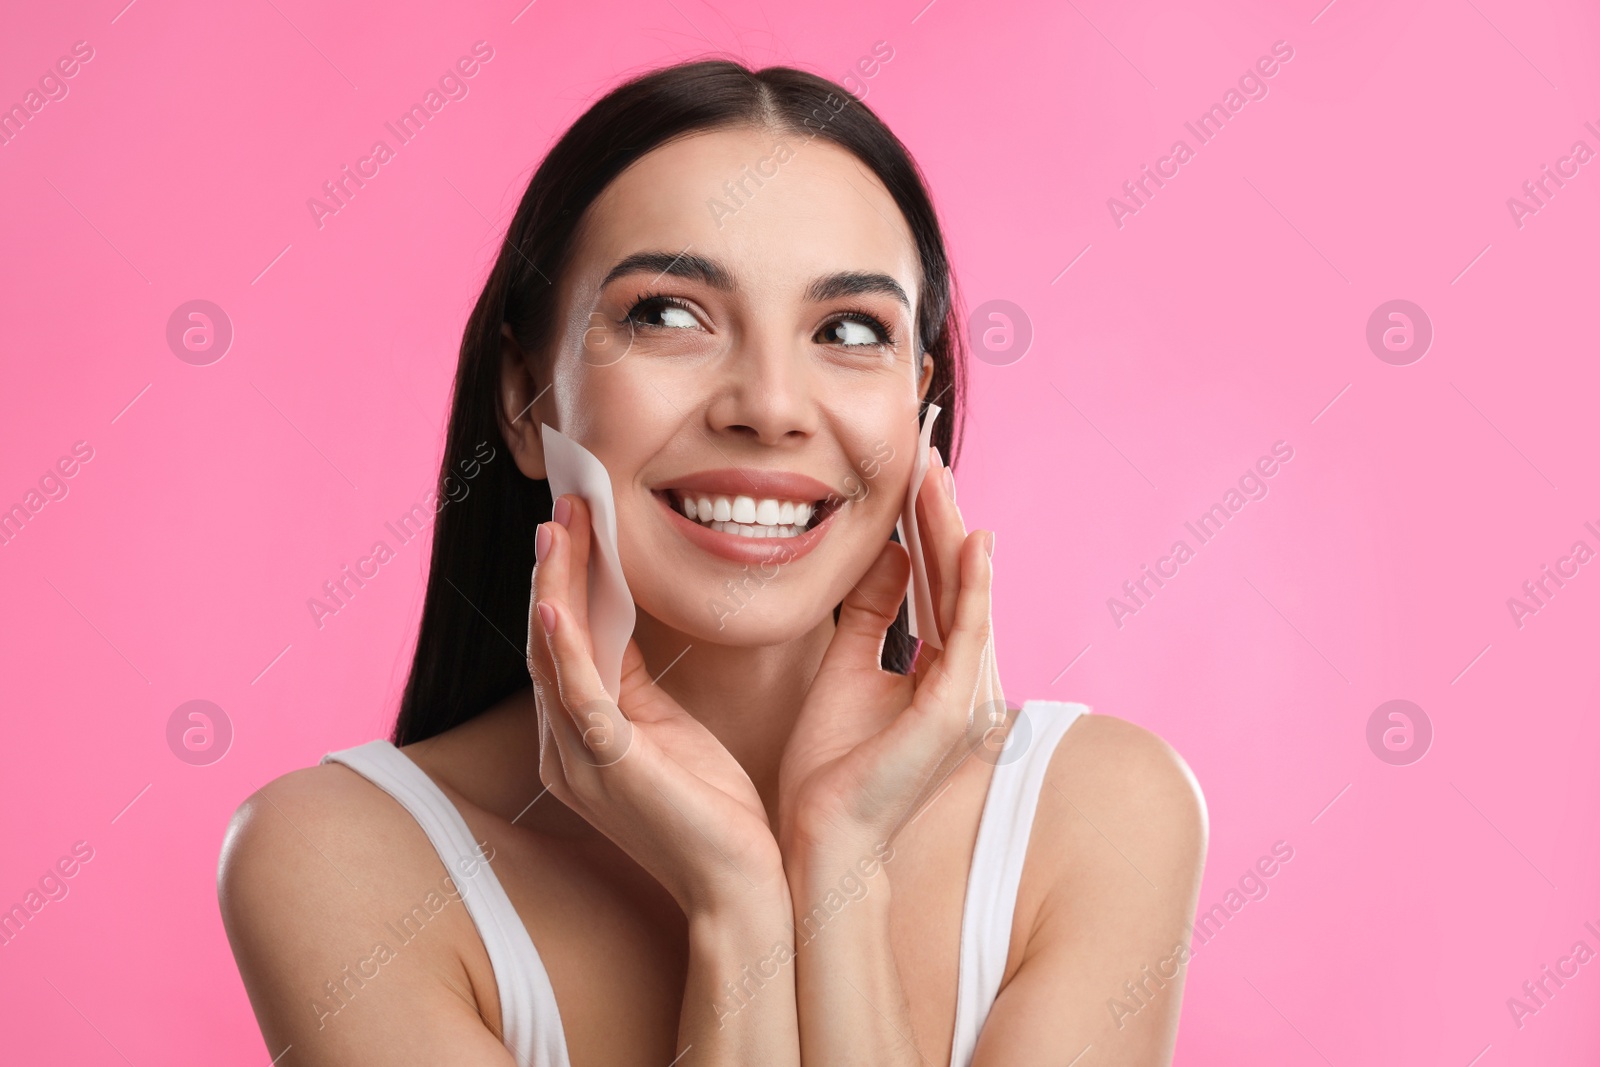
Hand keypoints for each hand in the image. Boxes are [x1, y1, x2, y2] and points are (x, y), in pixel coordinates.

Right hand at [528, 494, 787, 914]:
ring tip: (558, 528)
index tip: (578, 524)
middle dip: (556, 570)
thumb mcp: (668, 732)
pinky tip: (554, 602)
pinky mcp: (609, 766)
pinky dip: (563, 645)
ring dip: (555, 587)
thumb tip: (627, 626)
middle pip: (549, 640)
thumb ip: (637, 683)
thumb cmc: (713, 814)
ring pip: (555, 655)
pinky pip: (577, 695)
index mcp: (581, 738)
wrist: (740, 888)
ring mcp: (580, 758)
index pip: (565, 643)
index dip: (568, 581)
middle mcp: (565, 746)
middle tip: (565, 506)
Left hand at [776, 447, 1004, 870]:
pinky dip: (973, 587)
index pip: (934, 585)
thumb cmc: (830, 765)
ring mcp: (964, 695)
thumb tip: (887, 553)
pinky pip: (968, 635)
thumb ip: (871, 613)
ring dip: (954, 534)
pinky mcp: (954, 711)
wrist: (822, 833)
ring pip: (965, 596)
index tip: (912, 476)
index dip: (925, 528)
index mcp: (935, 673)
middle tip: (928, 457)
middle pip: (953, 582)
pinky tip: (972, 542)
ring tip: (940, 478)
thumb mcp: (846, 666)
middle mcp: (960, 679)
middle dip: (940, 517)